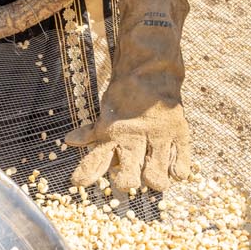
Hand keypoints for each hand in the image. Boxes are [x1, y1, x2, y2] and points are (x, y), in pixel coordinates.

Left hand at [69, 0, 191, 191]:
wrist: (151, 67)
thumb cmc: (125, 93)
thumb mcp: (106, 111)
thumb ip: (91, 131)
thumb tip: (69, 141)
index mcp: (113, 132)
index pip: (96, 159)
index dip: (87, 173)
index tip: (79, 182)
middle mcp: (134, 137)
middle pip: (129, 174)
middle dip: (125, 182)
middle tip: (125, 181)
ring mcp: (158, 135)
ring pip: (156, 172)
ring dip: (154, 180)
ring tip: (153, 179)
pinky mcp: (178, 132)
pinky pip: (182, 159)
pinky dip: (178, 170)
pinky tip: (174, 172)